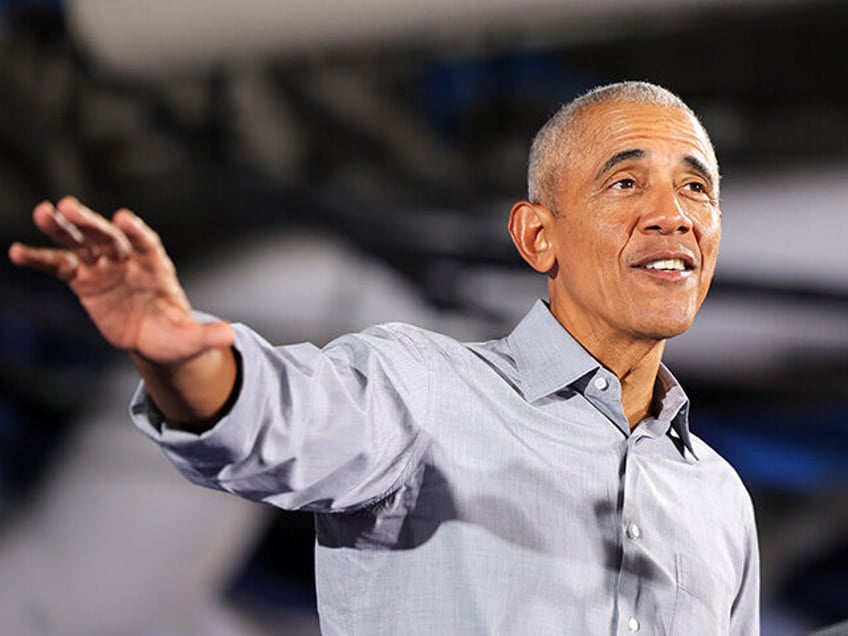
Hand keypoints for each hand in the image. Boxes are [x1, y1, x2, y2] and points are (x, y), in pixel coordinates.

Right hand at [8, 197, 233, 365]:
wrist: (155, 340)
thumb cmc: (176, 336)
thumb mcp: (191, 340)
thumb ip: (206, 336)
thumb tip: (230, 336)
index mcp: (157, 269)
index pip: (147, 246)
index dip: (137, 232)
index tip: (124, 218)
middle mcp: (129, 261)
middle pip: (110, 238)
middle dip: (92, 223)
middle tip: (70, 206)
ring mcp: (105, 268)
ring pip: (82, 243)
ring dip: (63, 229)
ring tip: (43, 212)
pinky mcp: (84, 280)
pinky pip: (60, 267)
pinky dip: (40, 259)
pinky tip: (16, 252)